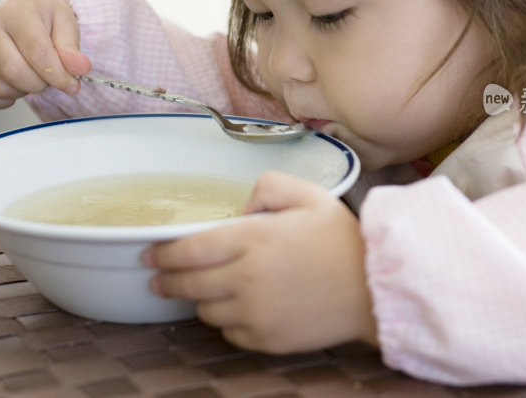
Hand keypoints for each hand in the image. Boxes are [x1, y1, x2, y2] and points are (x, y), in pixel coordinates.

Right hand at [0, 0, 91, 107]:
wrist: (21, 15)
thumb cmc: (45, 20)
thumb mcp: (65, 24)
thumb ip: (72, 48)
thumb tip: (80, 69)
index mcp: (15, 13)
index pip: (37, 53)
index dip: (58, 75)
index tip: (72, 83)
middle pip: (13, 72)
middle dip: (39, 83)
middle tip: (49, 77)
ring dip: (24, 91)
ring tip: (33, 74)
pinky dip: (6, 99)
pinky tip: (17, 84)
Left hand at [143, 171, 377, 353]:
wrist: (376, 288)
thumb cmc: (343, 239)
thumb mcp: (310, 194)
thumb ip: (269, 187)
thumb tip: (243, 209)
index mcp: (254, 239)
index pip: (189, 249)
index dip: (162, 253)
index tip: (149, 254)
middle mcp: (247, 278)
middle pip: (188, 283)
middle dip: (167, 280)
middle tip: (159, 278)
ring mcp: (256, 313)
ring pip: (205, 311)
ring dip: (200, 299)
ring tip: (206, 289)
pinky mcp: (267, 339)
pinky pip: (230, 333)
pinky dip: (227, 321)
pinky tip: (240, 307)